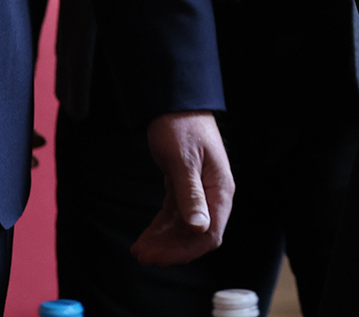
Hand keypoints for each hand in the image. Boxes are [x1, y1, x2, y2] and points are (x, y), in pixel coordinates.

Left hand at [132, 112, 233, 265]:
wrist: (172, 101)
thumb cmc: (181, 125)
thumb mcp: (183, 160)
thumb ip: (191, 195)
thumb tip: (199, 228)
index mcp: (220, 188)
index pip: (210, 233)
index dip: (186, 250)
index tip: (161, 257)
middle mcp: (212, 193)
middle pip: (195, 234)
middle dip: (169, 248)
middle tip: (143, 256)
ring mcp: (198, 191)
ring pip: (182, 227)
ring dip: (162, 241)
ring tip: (139, 249)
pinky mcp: (182, 187)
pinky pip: (173, 215)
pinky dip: (159, 227)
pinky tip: (145, 238)